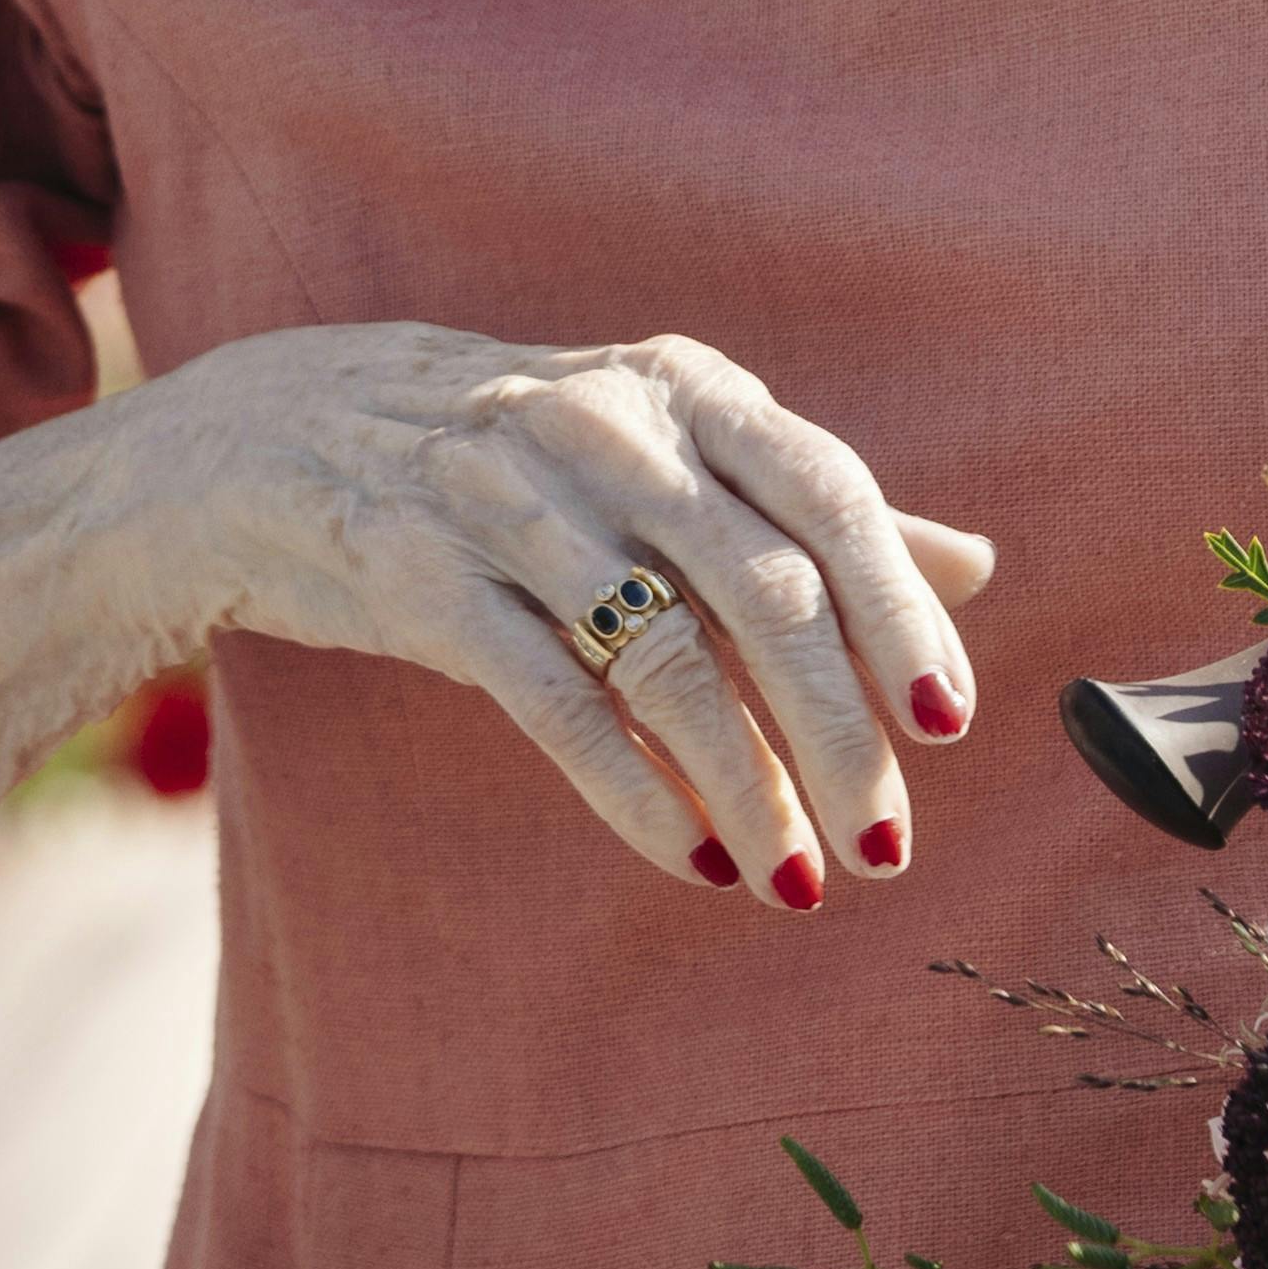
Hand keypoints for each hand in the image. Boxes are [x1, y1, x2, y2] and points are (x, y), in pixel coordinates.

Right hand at [164, 320, 993, 912]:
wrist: (290, 431)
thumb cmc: (525, 454)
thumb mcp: (670, 447)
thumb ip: (812, 509)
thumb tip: (977, 565)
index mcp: (686, 386)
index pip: (827, 491)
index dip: (898, 606)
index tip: (951, 722)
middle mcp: (606, 423)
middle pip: (759, 586)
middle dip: (837, 730)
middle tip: (888, 845)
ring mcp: (505, 495)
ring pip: (659, 655)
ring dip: (745, 785)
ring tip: (798, 881)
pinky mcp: (419, 576)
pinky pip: (550, 696)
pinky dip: (631, 788)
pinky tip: (689, 858)